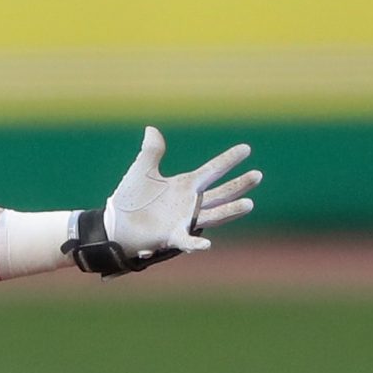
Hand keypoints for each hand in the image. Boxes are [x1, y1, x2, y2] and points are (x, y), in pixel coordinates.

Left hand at [102, 128, 259, 257]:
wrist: (115, 222)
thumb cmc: (129, 198)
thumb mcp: (142, 170)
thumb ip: (152, 151)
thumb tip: (151, 128)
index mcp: (185, 185)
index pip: (212, 170)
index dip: (229, 160)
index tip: (247, 149)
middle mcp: (189, 203)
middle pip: (221, 193)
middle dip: (239, 185)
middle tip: (258, 175)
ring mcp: (184, 221)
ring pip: (213, 215)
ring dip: (230, 210)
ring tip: (249, 204)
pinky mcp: (171, 236)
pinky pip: (187, 240)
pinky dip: (196, 243)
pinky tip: (208, 244)